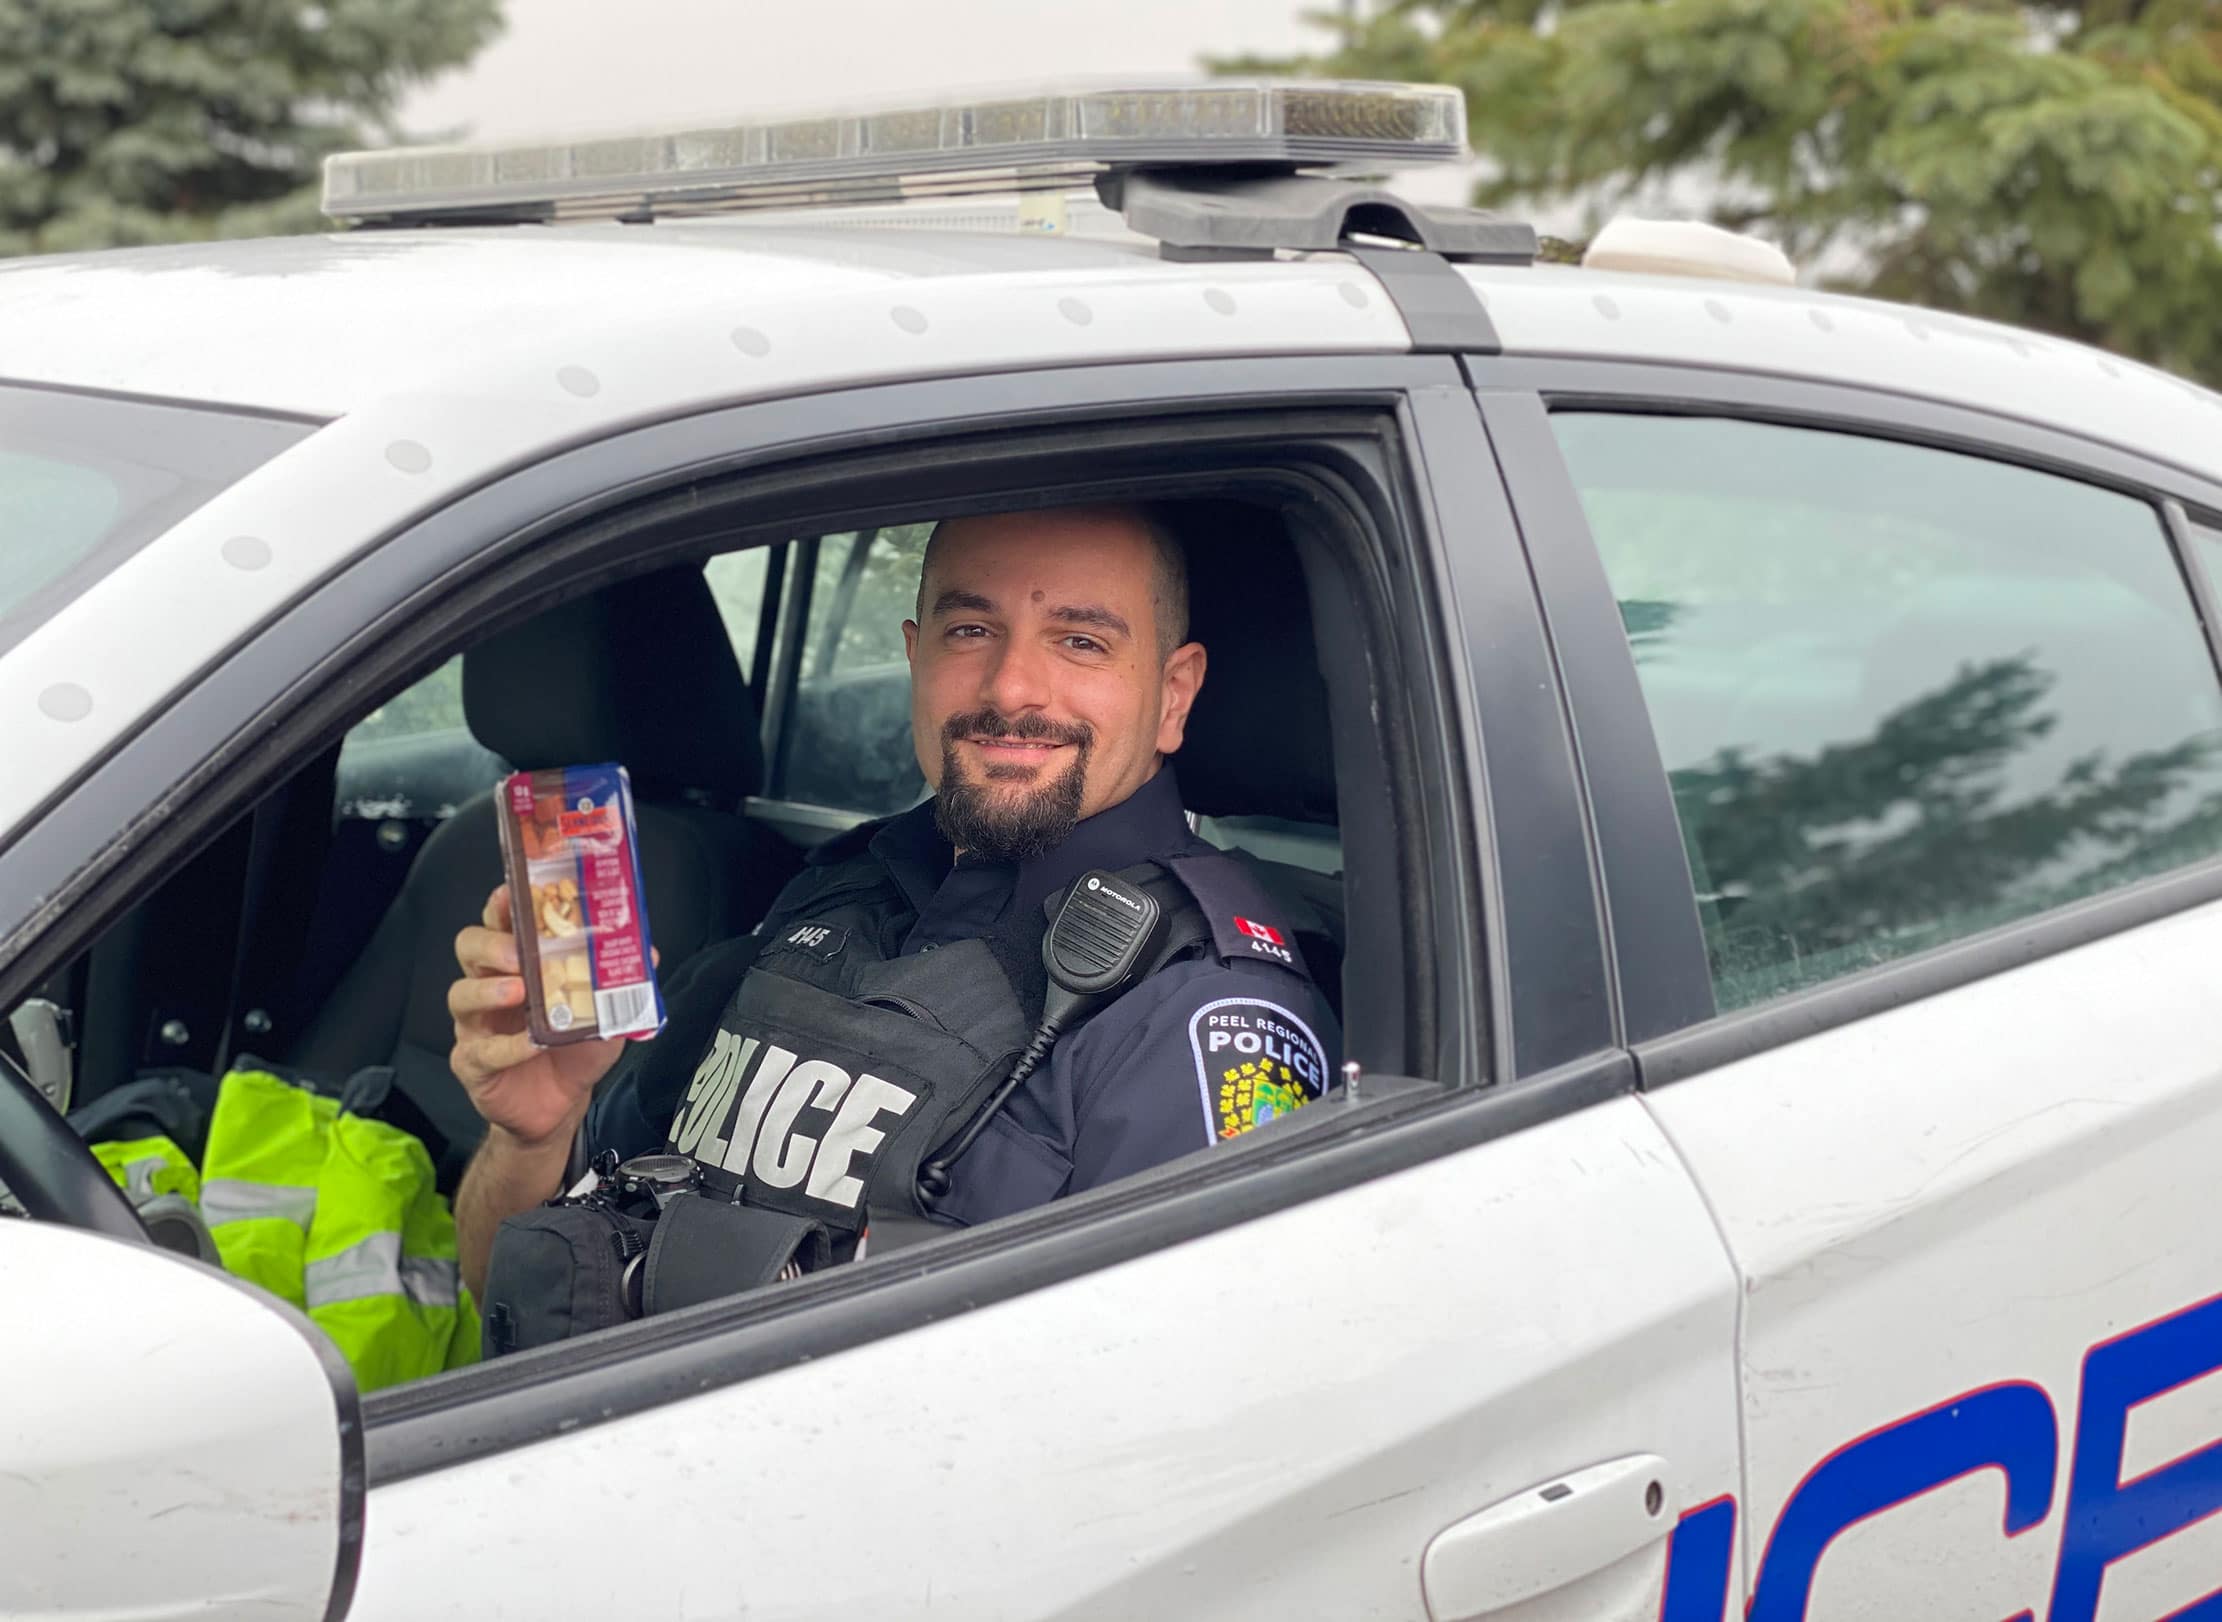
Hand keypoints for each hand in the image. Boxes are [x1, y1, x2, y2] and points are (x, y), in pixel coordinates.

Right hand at [449, 884, 625, 1149]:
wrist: (561, 1104)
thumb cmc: (574, 1049)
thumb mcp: (606, 1012)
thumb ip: (622, 982)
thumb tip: (649, 951)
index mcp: (518, 963)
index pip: (501, 921)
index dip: (502, 904)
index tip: (512, 892)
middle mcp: (490, 985)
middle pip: (468, 947)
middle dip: (490, 943)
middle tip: (517, 952)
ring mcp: (476, 1025)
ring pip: (461, 995)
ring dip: (489, 990)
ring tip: (518, 991)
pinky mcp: (473, 1062)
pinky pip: (480, 1050)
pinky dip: (506, 1046)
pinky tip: (530, 1044)